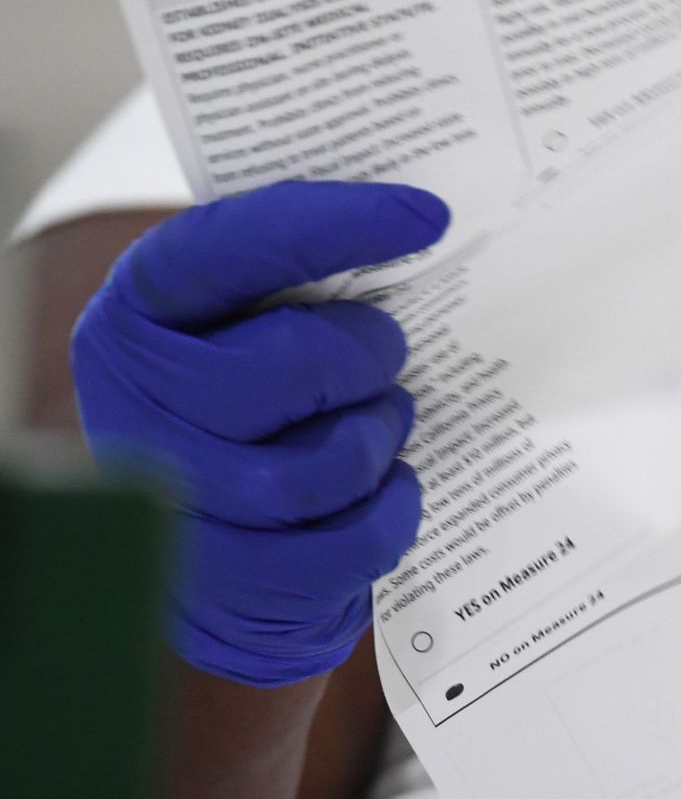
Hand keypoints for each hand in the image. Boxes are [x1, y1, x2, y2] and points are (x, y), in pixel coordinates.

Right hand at [71, 181, 449, 686]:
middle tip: (388, 358)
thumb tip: (421, 220)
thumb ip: (301, 275)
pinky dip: (389, 512)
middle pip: (294, 366)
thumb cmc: (256, 403)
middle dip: (368, 357)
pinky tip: (388, 488)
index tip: (426, 216)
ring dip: (377, 439)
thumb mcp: (251, 321)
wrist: (223, 551)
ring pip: (318, 467)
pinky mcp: (229, 582)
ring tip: (384, 422)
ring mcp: (175, 501)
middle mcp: (136, 401)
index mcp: (141, 312)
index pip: (229, 248)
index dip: (329, 225)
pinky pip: (345, 543)